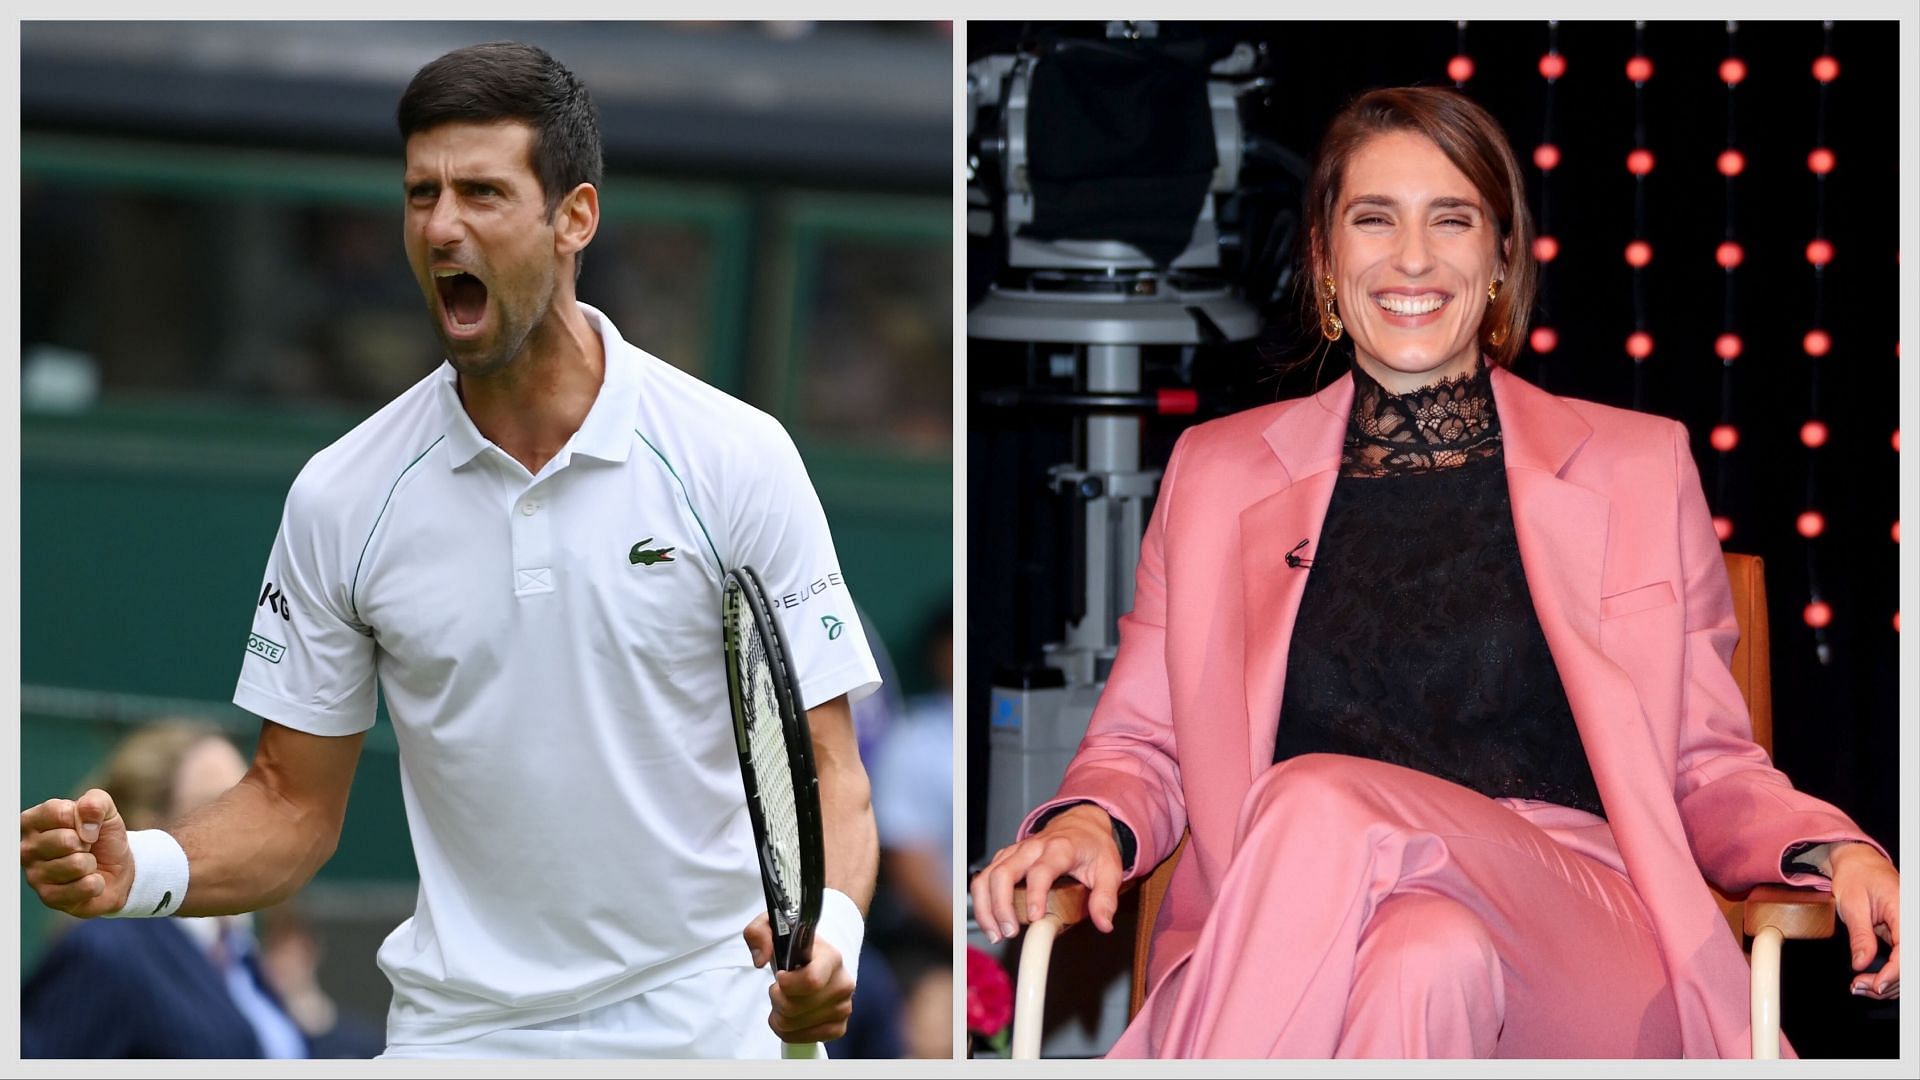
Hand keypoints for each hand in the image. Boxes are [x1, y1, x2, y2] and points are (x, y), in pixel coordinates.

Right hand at [19, 789, 133, 917]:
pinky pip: (85, 886)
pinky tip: (88, 881)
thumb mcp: (106, 811)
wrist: (118, 871)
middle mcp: (26, 849)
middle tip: (87, 848)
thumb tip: (85, 821)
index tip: (86, 825)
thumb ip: (95, 802)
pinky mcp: (49, 898)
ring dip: (92, 864)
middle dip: (88, 843)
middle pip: (66, 840)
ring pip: (77, 864)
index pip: (59, 812)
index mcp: (33, 822)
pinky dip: (96, 883)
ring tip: (87, 865)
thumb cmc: (102, 838)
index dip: (83, 818)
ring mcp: (34, 875)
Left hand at [742, 914, 854, 1043]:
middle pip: (794, 1007)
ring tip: (785, 999)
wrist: (819, 958)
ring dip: (780, 1015)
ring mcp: (844, 1007)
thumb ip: (758, 932)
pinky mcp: (839, 1026)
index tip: (779, 975)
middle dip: (776, 999)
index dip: (787, 984)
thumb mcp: (772, 926)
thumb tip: (760, 960)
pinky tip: (793, 1015)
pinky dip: (790, 1031)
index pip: (811, 981)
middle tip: (778, 988)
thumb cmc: (795, 944)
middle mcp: (843, 983)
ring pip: (794, 1025)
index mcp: (832, 958)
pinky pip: (804, 1039)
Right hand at [969, 802, 1122, 943]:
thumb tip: (1104, 923)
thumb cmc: (1092, 846)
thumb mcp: (1110, 869)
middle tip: (1010, 931)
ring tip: (995, 933)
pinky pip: (984, 878)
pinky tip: (991, 921)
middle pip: (1004, 873)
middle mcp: (1032, 848)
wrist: (1081, 824)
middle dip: (1001, 906)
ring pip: (988, 875)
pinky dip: (982, 901)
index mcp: (1059, 849)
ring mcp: (1015, 852)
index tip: (1034, 918)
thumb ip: (1105, 898)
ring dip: (986, 907)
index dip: (1035, 895)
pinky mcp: (1005, 858)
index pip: (1041, 871)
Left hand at [1827, 842, 1899, 998]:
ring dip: (1888, 984)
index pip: (1908, 952)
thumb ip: (1860, 936)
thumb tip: (1861, 964)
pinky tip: (1869, 982)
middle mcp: (1911, 924)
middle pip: (1909, 965)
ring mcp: (1909, 932)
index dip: (1894, 973)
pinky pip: (1901, 962)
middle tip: (1858, 987)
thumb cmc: (1856, 877)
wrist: (1858, 863)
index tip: (1875, 985)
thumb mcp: (1852, 905)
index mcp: (1905, 912)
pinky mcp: (1903, 938)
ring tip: (1860, 987)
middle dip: (1887, 983)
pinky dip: (1888, 976)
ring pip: (1907, 969)